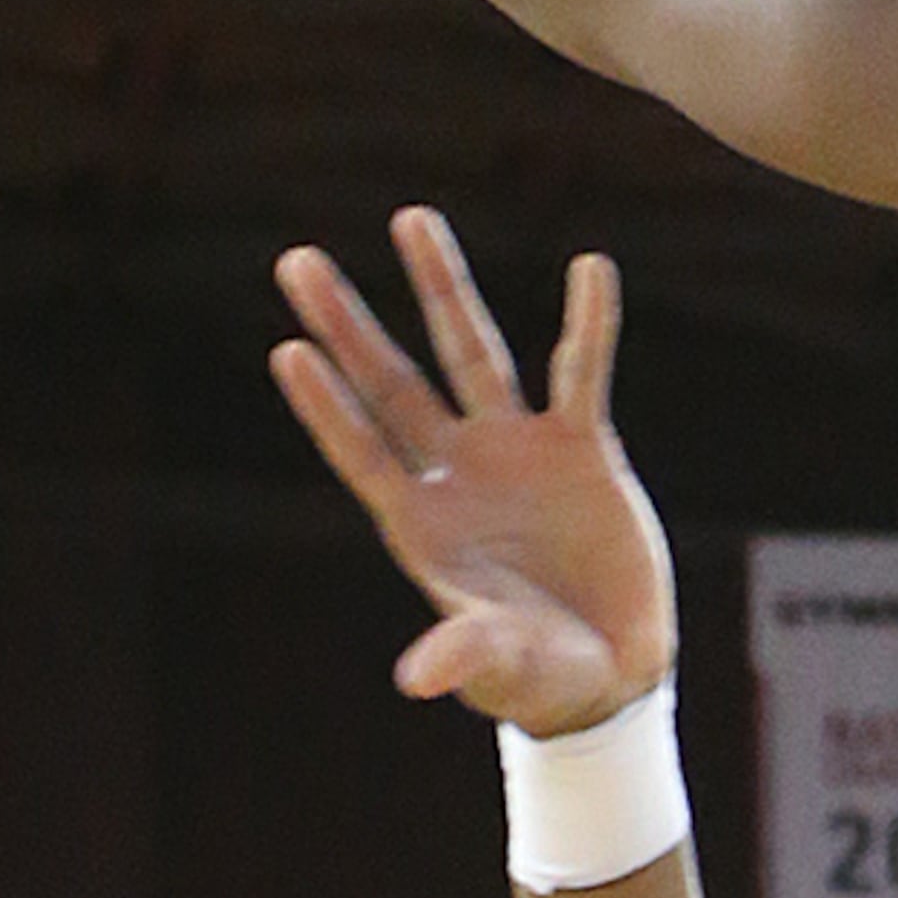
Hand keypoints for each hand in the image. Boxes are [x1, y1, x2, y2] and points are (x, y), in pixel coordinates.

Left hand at [270, 212, 672, 739]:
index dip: (327, 406)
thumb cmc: (540, 679)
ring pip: (472, 353)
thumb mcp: (504, 668)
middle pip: (391, 383)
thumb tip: (418, 677)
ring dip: (441, 288)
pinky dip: (589, 323)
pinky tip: (589, 267)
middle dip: (347, 324)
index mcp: (423, 524)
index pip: (362, 451)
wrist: (610, 673)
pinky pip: (582, 371)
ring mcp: (515, 453)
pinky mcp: (580, 449)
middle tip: (295, 262)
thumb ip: (467, 656)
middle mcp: (457, 473)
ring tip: (409, 218)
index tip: (287, 349)